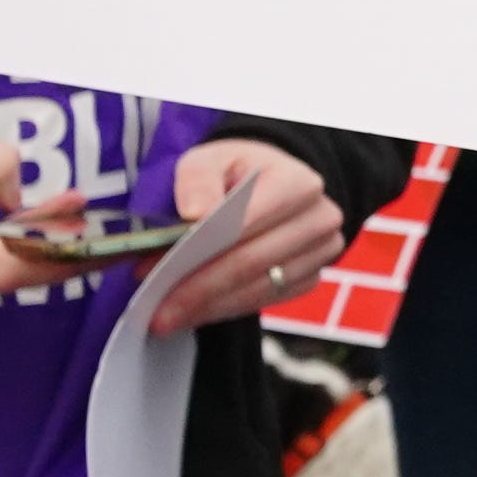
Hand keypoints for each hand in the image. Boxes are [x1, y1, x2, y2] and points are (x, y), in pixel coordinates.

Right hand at [0, 127, 77, 302]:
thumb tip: (18, 196)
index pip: (6, 268)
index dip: (56, 260)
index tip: (91, 240)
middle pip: (15, 274)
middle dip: (60, 247)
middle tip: (87, 212)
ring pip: (1, 276)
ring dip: (39, 249)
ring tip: (65, 209)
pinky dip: (11, 255)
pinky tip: (27, 227)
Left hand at [151, 140, 352, 335]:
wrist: (269, 183)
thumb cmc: (236, 172)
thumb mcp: (211, 158)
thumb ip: (198, 178)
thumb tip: (195, 214)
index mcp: (297, 182)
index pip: (245, 224)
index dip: (199, 251)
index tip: (156, 272)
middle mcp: (318, 219)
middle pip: (251, 263)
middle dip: (198, 290)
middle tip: (156, 311)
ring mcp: (320, 253)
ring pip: (257, 290)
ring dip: (208, 307)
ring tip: (166, 317)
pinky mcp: (310, 278)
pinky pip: (264, 301)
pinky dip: (225, 310)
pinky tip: (194, 313)